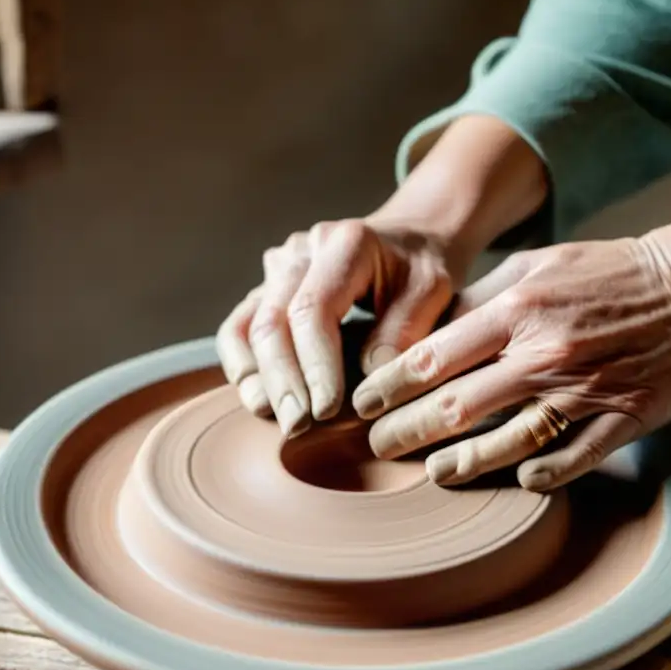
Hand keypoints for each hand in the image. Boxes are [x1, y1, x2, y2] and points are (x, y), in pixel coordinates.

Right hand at [216, 115, 549, 436]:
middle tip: (298, 427)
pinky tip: (261, 403)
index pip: (313, 310)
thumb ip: (405, 331)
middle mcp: (300, 252)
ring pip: (245, 327)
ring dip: (258, 380)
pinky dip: (243, 368)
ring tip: (279, 420)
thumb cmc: (422, 271)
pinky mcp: (265, 290)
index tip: (328, 410)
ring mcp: (276, 270)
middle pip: (271, 322)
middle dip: (283, 381)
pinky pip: (236, 330)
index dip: (316, 365)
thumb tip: (369, 386)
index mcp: (344, 244)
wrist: (409, 242)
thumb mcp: (433, 292)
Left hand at [351, 213, 670, 490]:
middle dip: (404, 432)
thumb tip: (430, 332)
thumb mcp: (537, 265)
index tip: (361, 404)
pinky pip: (567, 461)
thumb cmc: (609, 272)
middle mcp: (541, 353)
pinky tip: (515, 481)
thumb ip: (483, 299)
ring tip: (431, 472)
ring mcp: (581, 392)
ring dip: (458, 464)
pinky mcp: (619, 421)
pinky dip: (534, 475)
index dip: (386, 387)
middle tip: (377, 447)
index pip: (430, 358)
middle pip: (453, 407)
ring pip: (502, 444)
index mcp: (516, 309)